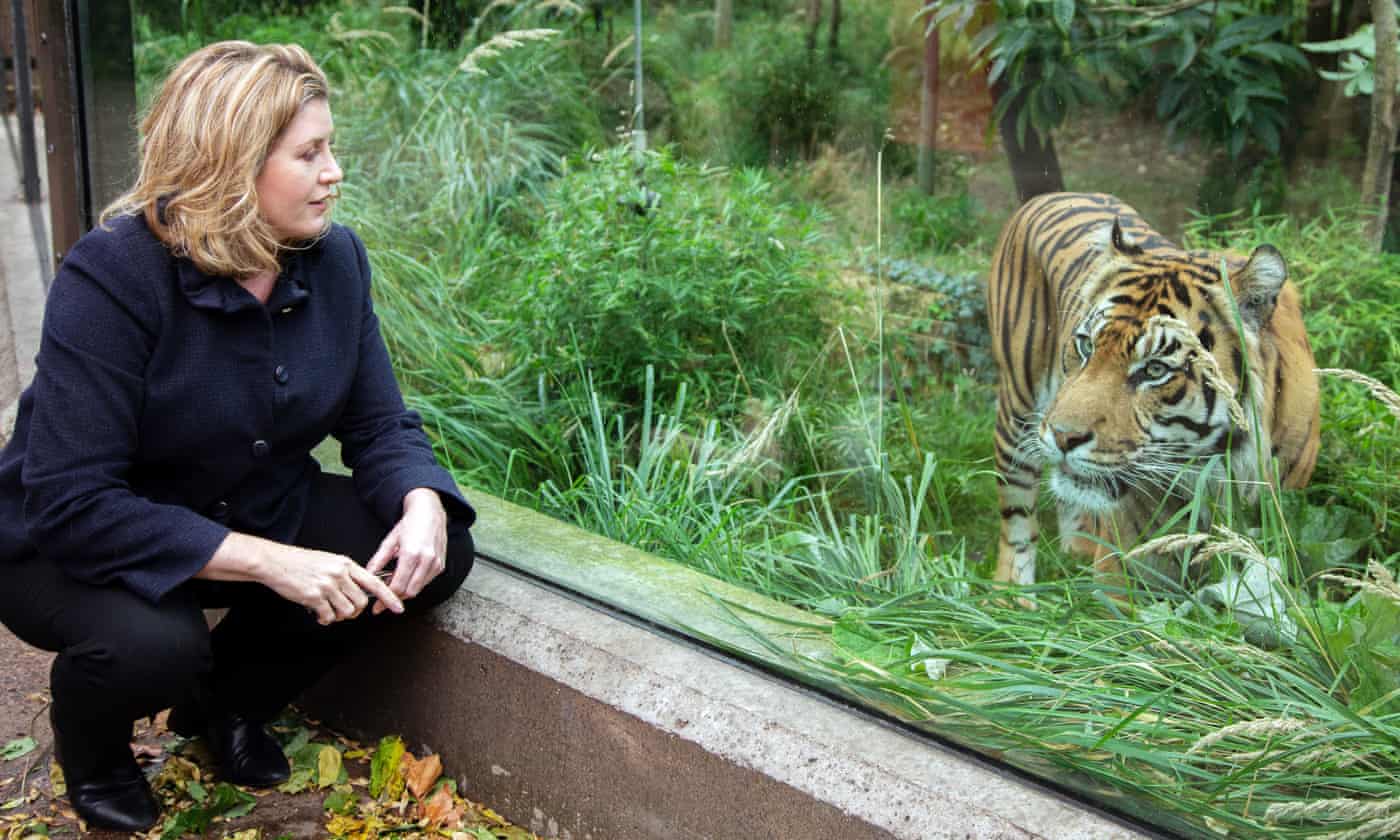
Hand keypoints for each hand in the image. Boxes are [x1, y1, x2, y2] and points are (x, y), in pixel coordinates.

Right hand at [203, 533, 403, 624]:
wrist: (275, 562)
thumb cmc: (300, 562)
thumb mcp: (328, 561)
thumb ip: (345, 574)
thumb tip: (359, 592)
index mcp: (345, 563)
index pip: (374, 582)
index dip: (389, 597)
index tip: (398, 607)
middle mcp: (339, 573)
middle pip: (361, 602)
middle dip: (355, 612)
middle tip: (344, 611)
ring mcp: (327, 585)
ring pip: (347, 611)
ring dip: (339, 616)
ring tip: (328, 610)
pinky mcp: (314, 596)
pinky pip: (329, 616)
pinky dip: (325, 619)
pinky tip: (318, 613)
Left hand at [366, 488, 446, 614]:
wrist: (430, 512)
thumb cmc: (410, 524)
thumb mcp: (390, 540)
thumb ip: (378, 560)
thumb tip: (367, 576)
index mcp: (411, 553)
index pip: (398, 586)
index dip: (386, 599)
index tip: (377, 607)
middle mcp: (426, 560)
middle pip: (409, 592)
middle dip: (395, 597)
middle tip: (384, 595)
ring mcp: (436, 563)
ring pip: (418, 589)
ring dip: (405, 590)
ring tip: (394, 582)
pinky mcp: (441, 565)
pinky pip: (425, 582)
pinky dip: (415, 584)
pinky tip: (407, 576)